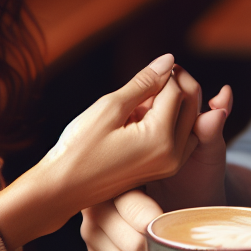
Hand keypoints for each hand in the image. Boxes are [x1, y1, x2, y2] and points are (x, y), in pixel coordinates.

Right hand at [0, 56, 204, 250]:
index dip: (163, 74)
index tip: (146, 70)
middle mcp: (173, 156)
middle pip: (189, 107)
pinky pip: (178, 138)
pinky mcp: (162, 170)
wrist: (61, 190)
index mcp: (161, 140)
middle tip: (147, 80)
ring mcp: (169, 166)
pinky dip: (167, 122)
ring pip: (187, 122)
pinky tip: (142, 117)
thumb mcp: (110, 107)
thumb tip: (168, 60)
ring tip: (142, 100)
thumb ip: (144, 83)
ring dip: (172, 105)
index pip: (176, 93)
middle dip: (173, 87)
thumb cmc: (79, 148)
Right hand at [80, 82, 231, 250]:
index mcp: (117, 173)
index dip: (157, 222)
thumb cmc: (194, 175)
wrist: (184, 208)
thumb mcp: (203, 151)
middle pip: (130, 243)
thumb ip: (209, 128)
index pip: (133, 208)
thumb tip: (223, 98)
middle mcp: (96, 204)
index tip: (179, 226)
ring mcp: (92, 235)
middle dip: (163, 248)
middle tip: (185, 248)